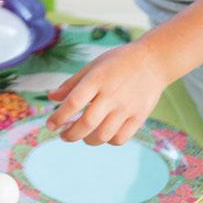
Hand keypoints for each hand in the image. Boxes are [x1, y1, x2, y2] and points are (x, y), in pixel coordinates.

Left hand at [45, 40, 169, 145]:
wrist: (152, 62)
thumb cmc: (117, 62)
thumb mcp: (92, 66)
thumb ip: (72, 84)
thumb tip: (51, 98)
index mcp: (97, 79)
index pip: (74, 102)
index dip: (59, 116)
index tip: (50, 125)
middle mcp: (111, 95)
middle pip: (87, 123)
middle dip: (71, 134)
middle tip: (63, 136)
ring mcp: (127, 107)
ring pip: (103, 135)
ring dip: (88, 140)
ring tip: (81, 135)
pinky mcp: (139, 117)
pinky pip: (120, 138)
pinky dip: (107, 141)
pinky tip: (102, 135)